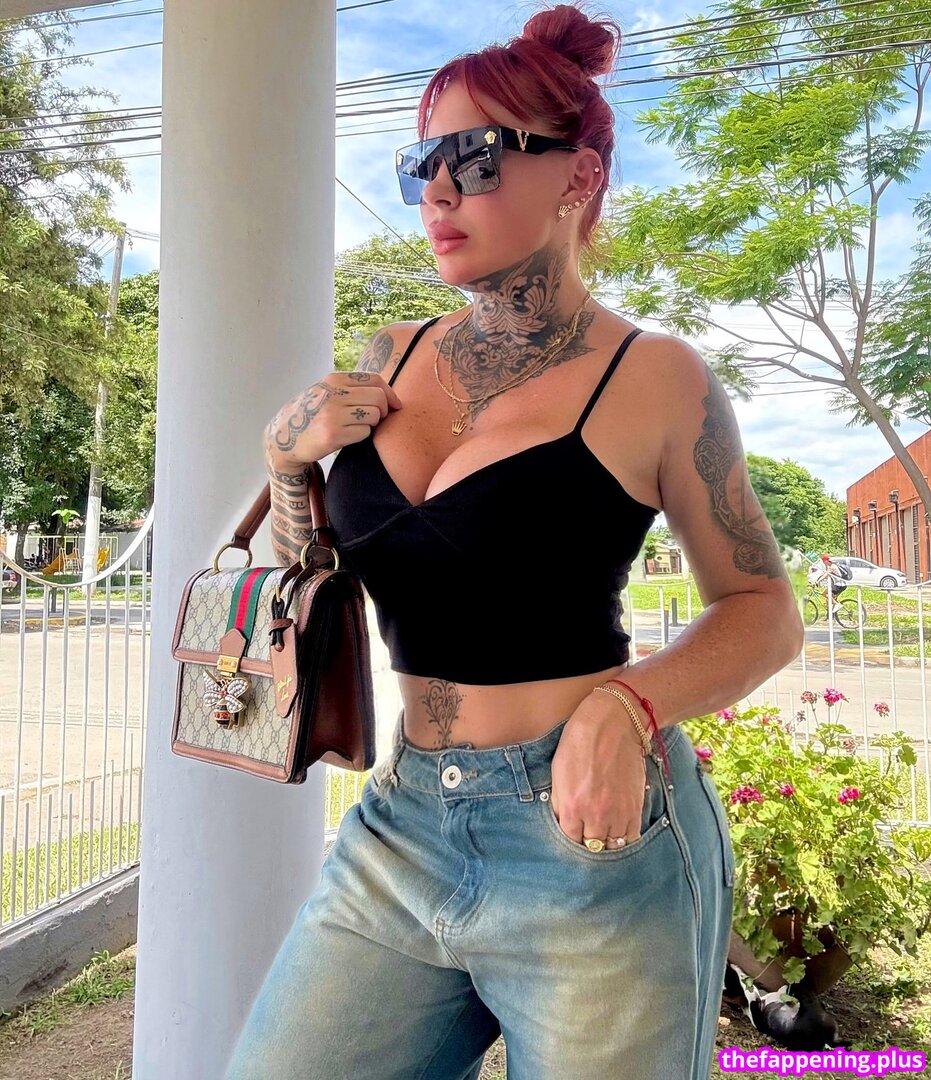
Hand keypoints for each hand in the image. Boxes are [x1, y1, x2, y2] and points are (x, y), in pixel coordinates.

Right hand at [264, 371, 402, 468]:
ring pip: (374, 415)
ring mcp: (333, 414)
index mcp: (334, 380)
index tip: (394, 405)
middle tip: (376, 420)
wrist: (283, 438)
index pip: (374, 379)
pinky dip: (361, 436)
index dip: (390, 393)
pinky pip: (364, 432)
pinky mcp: (333, 434)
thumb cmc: (311, 415)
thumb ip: (351, 388)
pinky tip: (347, 437)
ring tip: (356, 427)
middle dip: (384, 410)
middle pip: (379, 397)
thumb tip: (386, 393)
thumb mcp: (326, 392)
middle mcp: (333, 393)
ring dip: (372, 424)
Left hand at [549, 692, 648, 849]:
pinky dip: (624, 838)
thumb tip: (562, 821)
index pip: (569, 841)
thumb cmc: (580, 742)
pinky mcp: (635, 807)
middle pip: (592, 848)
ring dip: (607, 842)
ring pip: (613, 847)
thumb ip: (559, 801)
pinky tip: (618, 831)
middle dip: (588, 842)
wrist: (613, 723)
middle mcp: (595, 815)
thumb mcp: (558, 771)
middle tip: (587, 833)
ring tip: (603, 833)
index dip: (571, 837)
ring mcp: (618, 813)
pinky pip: (631, 837)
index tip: (573, 832)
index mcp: (571, 806)